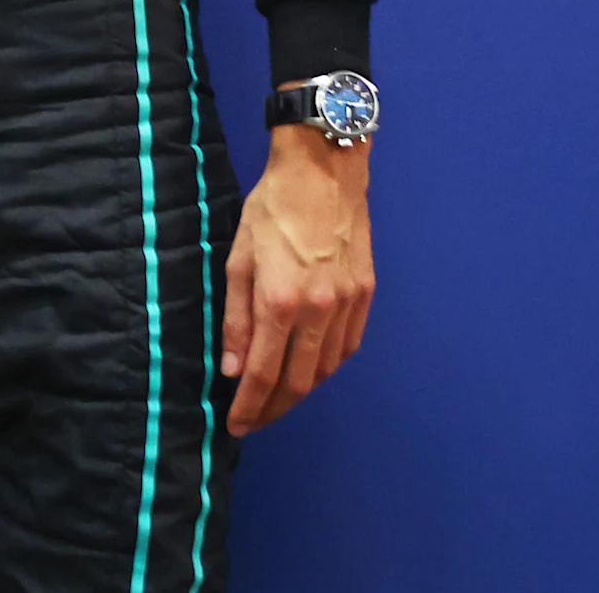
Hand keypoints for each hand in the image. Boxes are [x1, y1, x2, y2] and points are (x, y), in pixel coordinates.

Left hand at [221, 115, 375, 432]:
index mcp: (280, 301)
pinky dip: (328, 367)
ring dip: (301, 391)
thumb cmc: (271, 210)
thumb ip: (235, 319)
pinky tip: (311, 370)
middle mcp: (319, 310)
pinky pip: (347, 347)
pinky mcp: (366, 295)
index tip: (237, 425)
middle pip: (299, 382)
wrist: (323, 173)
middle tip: (254, 421)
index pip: (262, 373)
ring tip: (277, 399)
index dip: (249, 406)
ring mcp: (348, 304)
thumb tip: (232, 369)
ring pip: (327, 369)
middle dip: (274, 409)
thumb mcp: (238, 260)